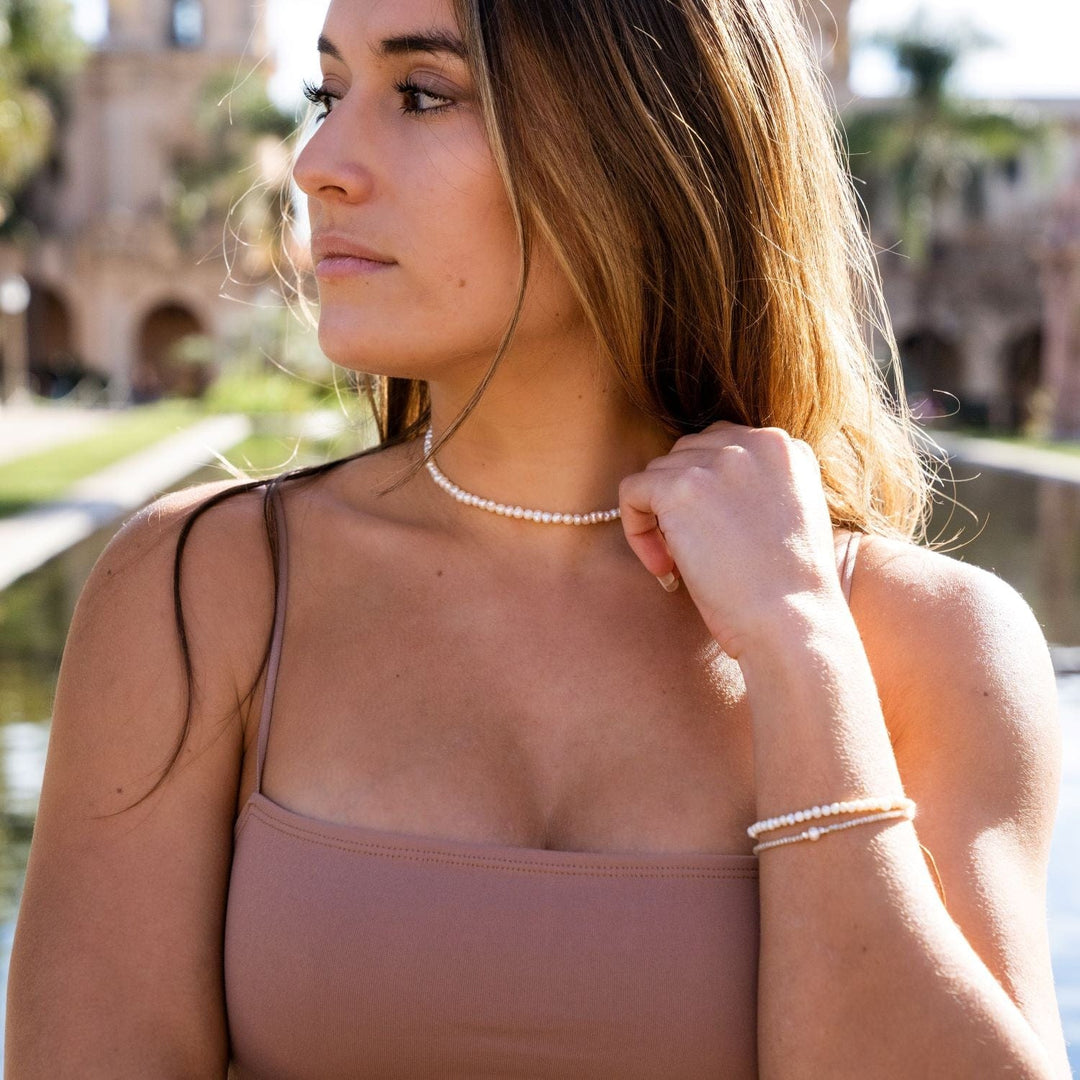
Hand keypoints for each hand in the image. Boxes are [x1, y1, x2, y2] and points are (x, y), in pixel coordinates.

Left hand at [619, 422, 845, 657]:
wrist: (792, 621)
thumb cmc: (790, 591)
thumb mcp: (791, 519)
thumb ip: (756, 490)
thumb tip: (702, 494)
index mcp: (785, 449)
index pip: (723, 447)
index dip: (707, 492)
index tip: (713, 536)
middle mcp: (755, 443)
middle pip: (687, 454)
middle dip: (679, 502)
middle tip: (690, 554)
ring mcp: (719, 460)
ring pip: (658, 475)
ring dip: (658, 521)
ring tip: (679, 567)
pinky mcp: (682, 487)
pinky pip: (632, 492)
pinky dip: (635, 529)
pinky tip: (662, 567)